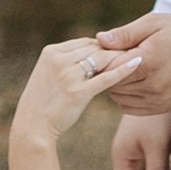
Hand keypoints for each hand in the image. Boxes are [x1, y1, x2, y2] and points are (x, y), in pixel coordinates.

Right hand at [10, 37, 144, 152]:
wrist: (33, 126)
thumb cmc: (42, 102)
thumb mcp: (47, 75)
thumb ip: (64, 62)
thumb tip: (86, 55)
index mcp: (51, 53)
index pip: (84, 43)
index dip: (102, 46)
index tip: (116, 51)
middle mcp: (59, 60)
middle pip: (94, 49)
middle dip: (112, 51)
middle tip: (132, 51)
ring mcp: (68, 76)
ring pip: (101, 59)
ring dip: (119, 57)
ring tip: (137, 56)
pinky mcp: (78, 92)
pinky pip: (106, 77)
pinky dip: (123, 70)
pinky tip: (137, 64)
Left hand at [95, 10, 170, 112]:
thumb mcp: (154, 24)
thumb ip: (125, 34)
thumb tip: (100, 39)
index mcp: (148, 62)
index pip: (111, 68)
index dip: (103, 60)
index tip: (105, 51)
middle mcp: (152, 86)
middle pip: (113, 84)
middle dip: (110, 71)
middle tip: (116, 58)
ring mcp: (158, 100)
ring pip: (119, 97)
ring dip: (117, 85)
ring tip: (126, 69)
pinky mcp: (161, 108)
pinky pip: (130, 108)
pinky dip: (126, 97)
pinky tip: (133, 82)